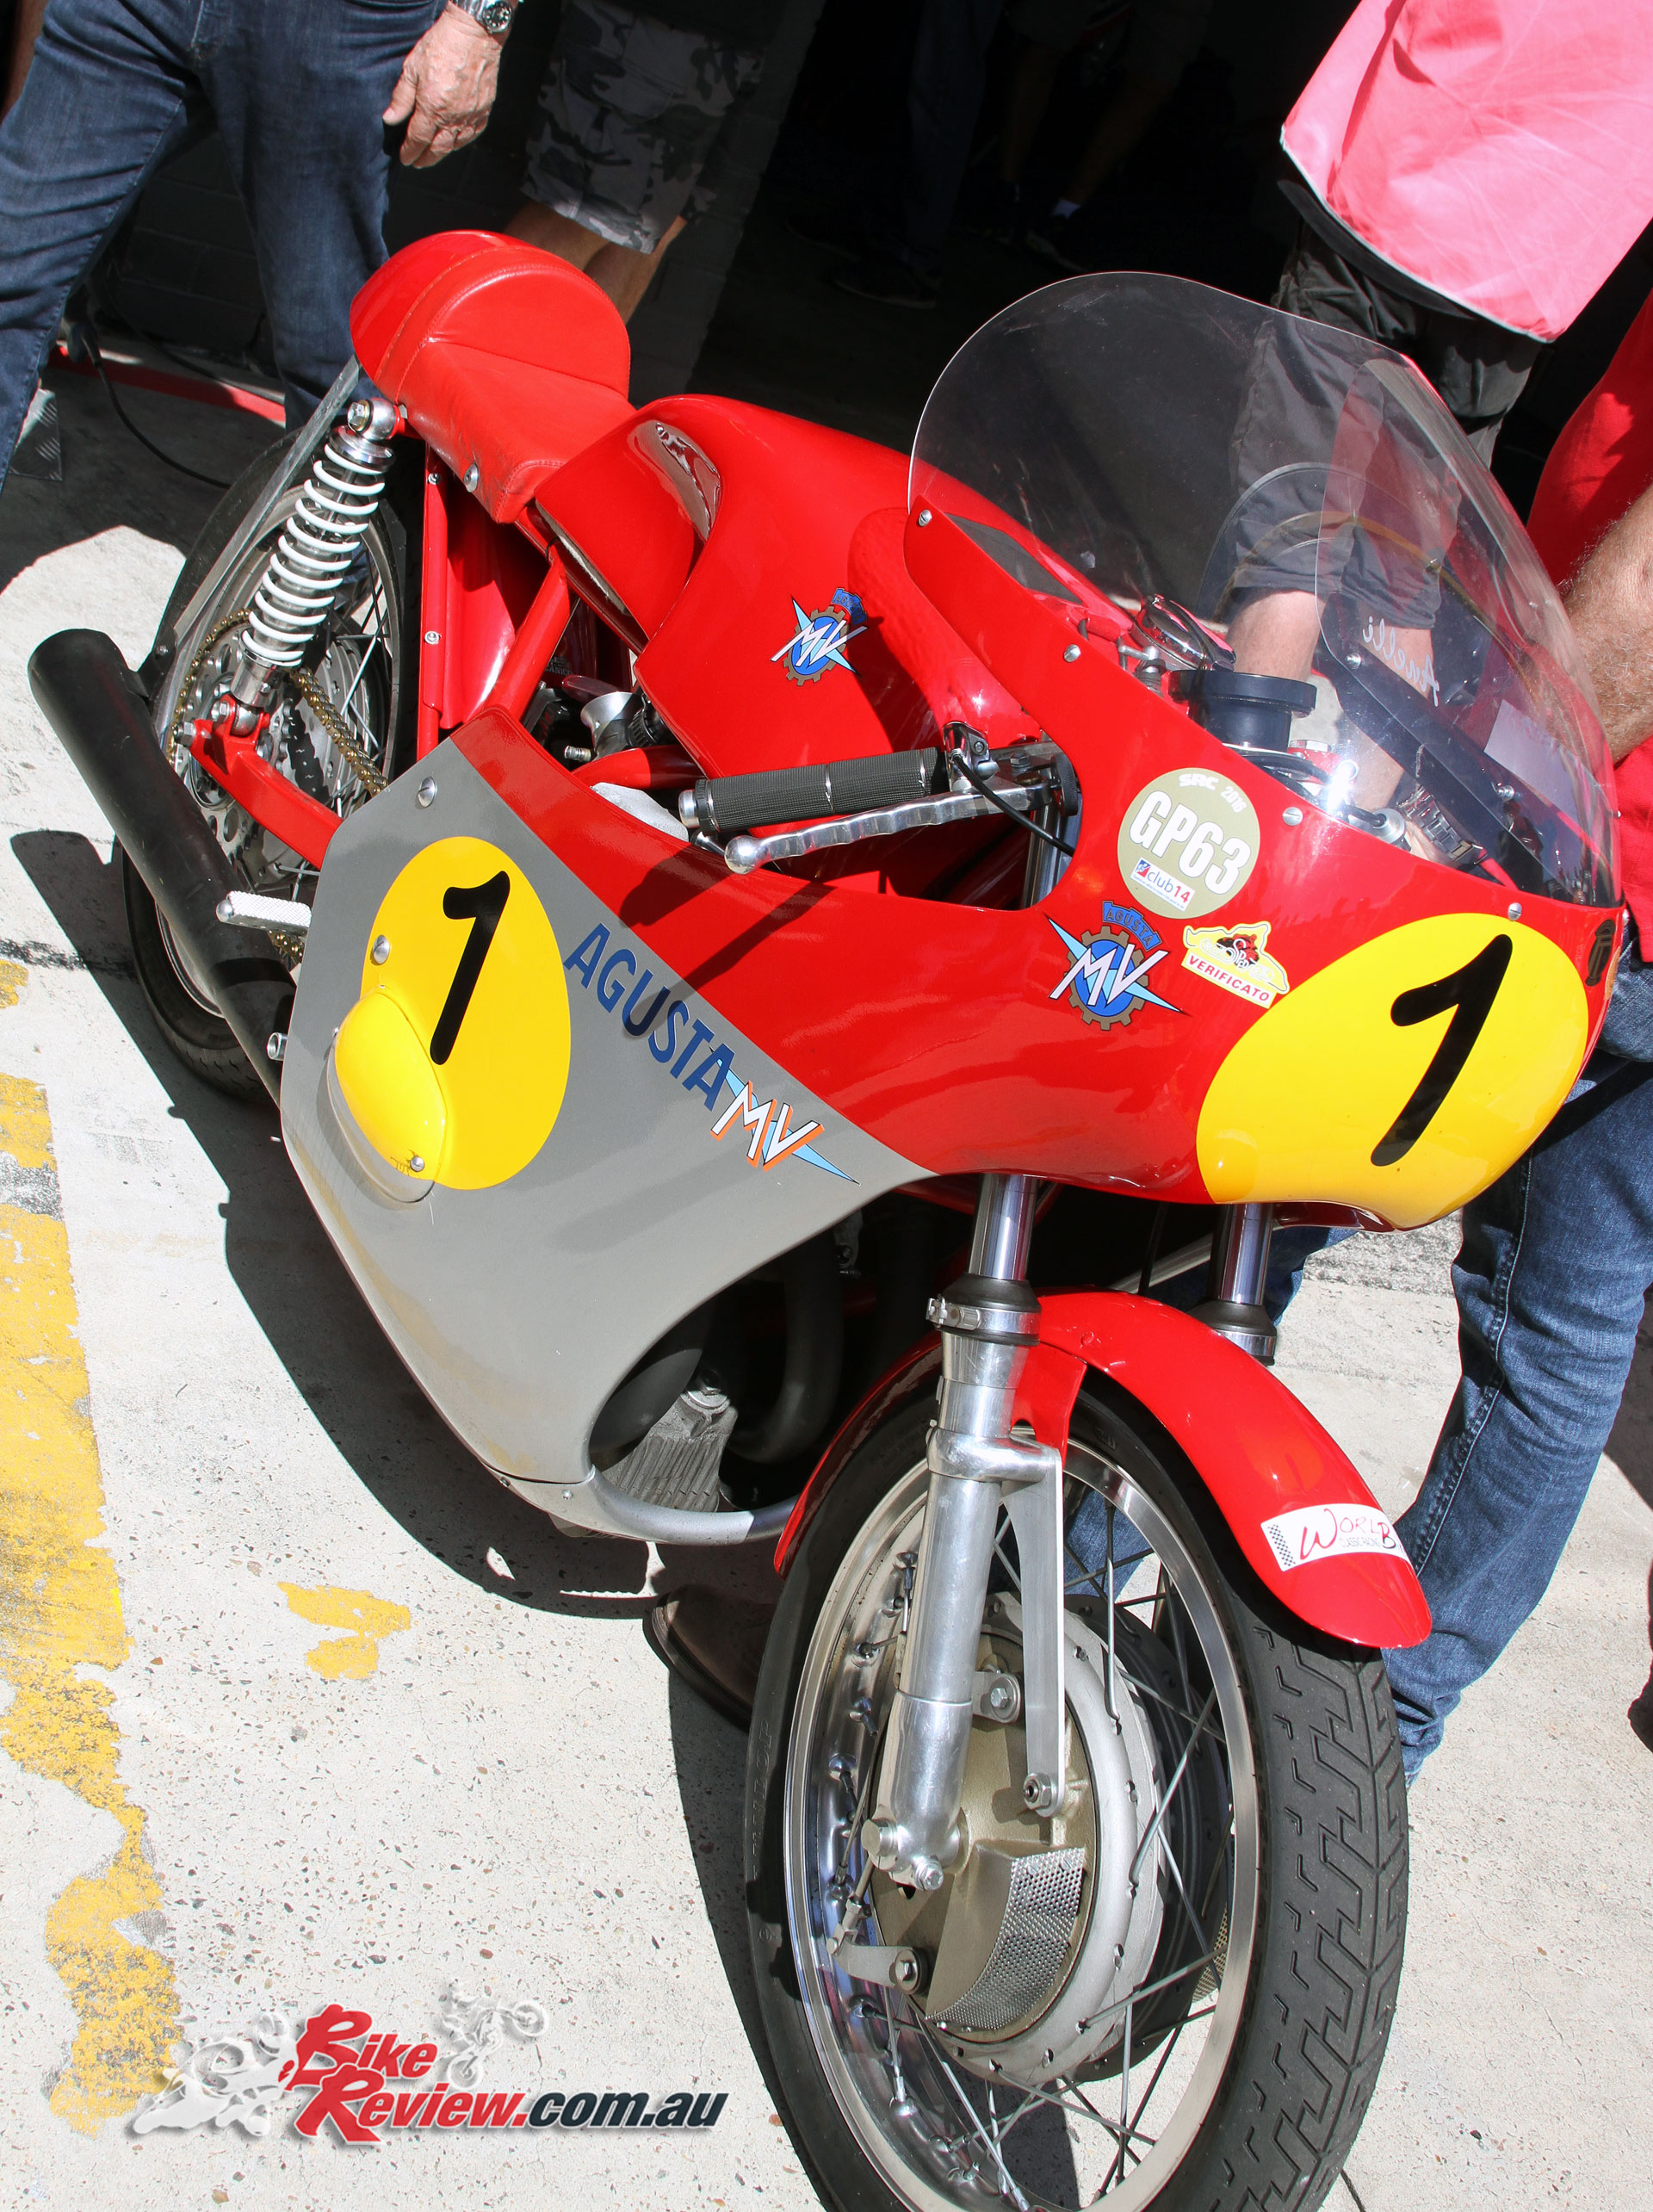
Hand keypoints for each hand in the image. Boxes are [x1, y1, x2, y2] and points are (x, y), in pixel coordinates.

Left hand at [383, 4, 503, 169]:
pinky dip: (461, 142)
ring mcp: (470, 116)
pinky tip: (454, 140)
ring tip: (434, 152)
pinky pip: (472, 135)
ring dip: (442, 152)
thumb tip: (390, 119)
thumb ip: (401, 97)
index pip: (418, 139)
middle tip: (417, 162)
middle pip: (437, 149)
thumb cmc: (441, 45)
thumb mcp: (412, 68)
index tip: (404, 158)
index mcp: (432, 107)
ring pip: (455, 145)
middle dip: (425, 159)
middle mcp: (452, 117)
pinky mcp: (483, 111)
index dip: (410, 151)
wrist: (473, 35)